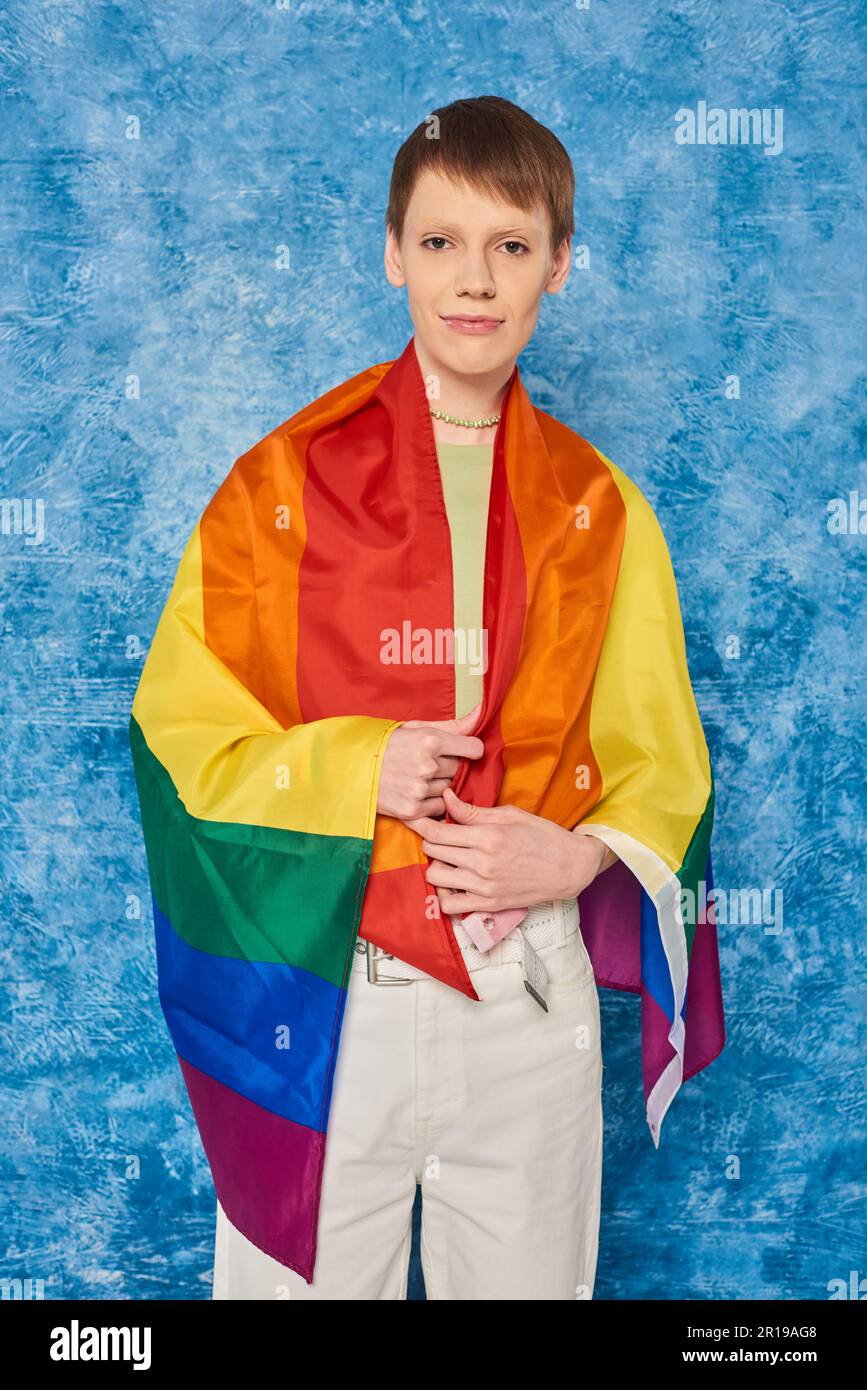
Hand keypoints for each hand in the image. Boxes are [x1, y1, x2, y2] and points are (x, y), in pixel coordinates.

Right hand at [376, 702, 484, 819]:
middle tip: (423, 762)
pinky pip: (439, 807)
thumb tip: (480, 712)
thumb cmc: (385, 744)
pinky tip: (412, 791)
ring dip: (437, 784)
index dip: (468, 750)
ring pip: (448, 788)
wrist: (350, 769)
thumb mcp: (415, 727)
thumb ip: (452, 724)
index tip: (460, 750)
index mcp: (429, 740)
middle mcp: (427, 765)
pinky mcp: (412, 809)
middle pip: (458, 769)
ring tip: (414, 776)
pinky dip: (429, 802)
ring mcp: (419, 789)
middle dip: (445, 765)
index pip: (473, 748)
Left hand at [404, 786, 609, 914]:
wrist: (569, 868)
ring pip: (435, 877)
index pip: (438, 831)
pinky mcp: (488, 905)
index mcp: (488, 836)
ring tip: (450, 859)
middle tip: (441, 836)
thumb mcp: (511, 815)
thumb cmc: (543, 836)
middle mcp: (482, 863)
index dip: (421, 822)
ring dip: (437, 866)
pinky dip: (446, 894)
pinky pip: (450, 905)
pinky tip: (455, 883)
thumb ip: (474, 811)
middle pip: (433, 851)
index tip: (415, 818)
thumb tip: (445, 799)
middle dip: (432, 840)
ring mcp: (484, 887)